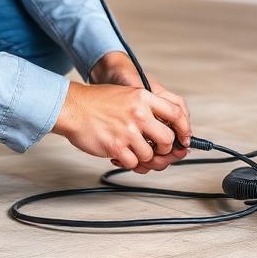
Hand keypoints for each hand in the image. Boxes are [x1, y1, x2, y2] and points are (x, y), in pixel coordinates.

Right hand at [52, 78, 191, 173]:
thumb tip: (167, 127)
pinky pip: (133, 163)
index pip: (176, 114)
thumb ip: (147, 107)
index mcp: (143, 97)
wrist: (72, 108)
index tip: (183, 139)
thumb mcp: (127, 95)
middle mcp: (139, 114)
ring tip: (131, 150)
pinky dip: (128, 163)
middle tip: (156, 150)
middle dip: (164, 150)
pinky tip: (120, 155)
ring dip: (142, 157)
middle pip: (167, 140)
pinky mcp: (116, 146)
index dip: (184, 129)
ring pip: (150, 155)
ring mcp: (128, 131)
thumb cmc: (96, 102)